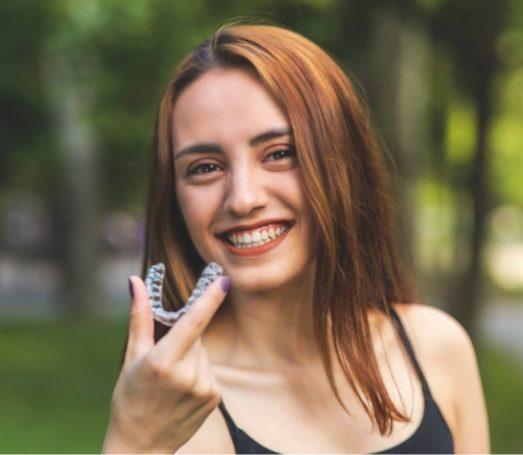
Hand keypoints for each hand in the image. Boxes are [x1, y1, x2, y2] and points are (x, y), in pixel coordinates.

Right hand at [102, 273, 229, 453]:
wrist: (141, 446)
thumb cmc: (129, 398)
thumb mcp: (132, 356)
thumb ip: (139, 316)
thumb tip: (136, 281)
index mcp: (163, 362)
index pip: (193, 322)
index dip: (210, 298)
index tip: (224, 280)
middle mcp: (187, 375)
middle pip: (197, 336)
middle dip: (185, 338)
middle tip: (165, 358)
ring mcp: (204, 388)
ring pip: (204, 353)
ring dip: (192, 356)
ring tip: (172, 380)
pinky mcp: (215, 397)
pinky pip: (210, 370)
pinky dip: (199, 372)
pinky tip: (183, 390)